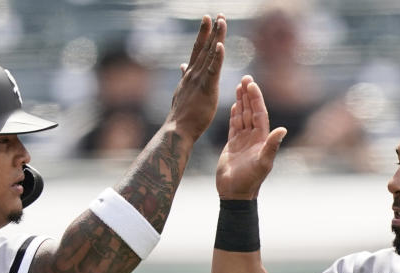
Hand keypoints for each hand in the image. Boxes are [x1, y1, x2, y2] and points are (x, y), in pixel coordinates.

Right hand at [165, 14, 225, 143]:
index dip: (204, 35)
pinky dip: (217, 57)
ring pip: (209, 55)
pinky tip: (221, 45)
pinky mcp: (206, 89)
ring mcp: (199, 80)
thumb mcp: (181, 92)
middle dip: (211, 30)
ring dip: (216, 37)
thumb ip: (183, 77)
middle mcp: (193, 74)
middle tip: (217, 14)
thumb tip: (182, 65)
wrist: (177, 131)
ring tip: (221, 21)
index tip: (208, 20)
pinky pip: (213, 71)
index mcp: (190, 75)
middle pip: (204, 48)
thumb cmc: (181, 117)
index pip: (198, 51)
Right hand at [216, 76, 286, 199]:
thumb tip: (283, 129)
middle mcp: (254, 137)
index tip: (251, 84)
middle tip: (245, 78)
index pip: (259, 113)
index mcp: (262, 139)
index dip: (256, 99)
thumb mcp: (263, 163)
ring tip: (238, 85)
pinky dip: (234, 114)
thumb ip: (272, 146)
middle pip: (251, 111)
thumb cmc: (250, 180)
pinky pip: (234, 126)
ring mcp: (243, 140)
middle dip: (248, 95)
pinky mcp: (233, 145)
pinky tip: (234, 104)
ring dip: (241, 101)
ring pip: (242, 116)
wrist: (235, 193)